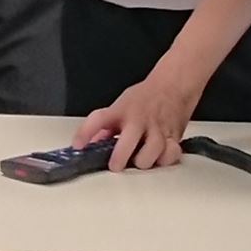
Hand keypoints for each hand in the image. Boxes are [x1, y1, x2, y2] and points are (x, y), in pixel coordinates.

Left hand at [72, 69, 202, 171]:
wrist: (174, 85)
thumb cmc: (145, 97)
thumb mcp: (121, 105)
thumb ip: (105, 127)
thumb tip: (88, 145)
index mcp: (122, 110)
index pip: (98, 119)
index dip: (85, 132)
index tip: (77, 146)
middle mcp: (138, 120)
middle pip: (128, 140)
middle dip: (120, 157)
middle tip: (115, 165)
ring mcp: (157, 128)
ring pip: (152, 151)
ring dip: (144, 161)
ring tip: (138, 161)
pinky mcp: (173, 136)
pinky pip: (171, 153)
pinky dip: (165, 159)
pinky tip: (159, 157)